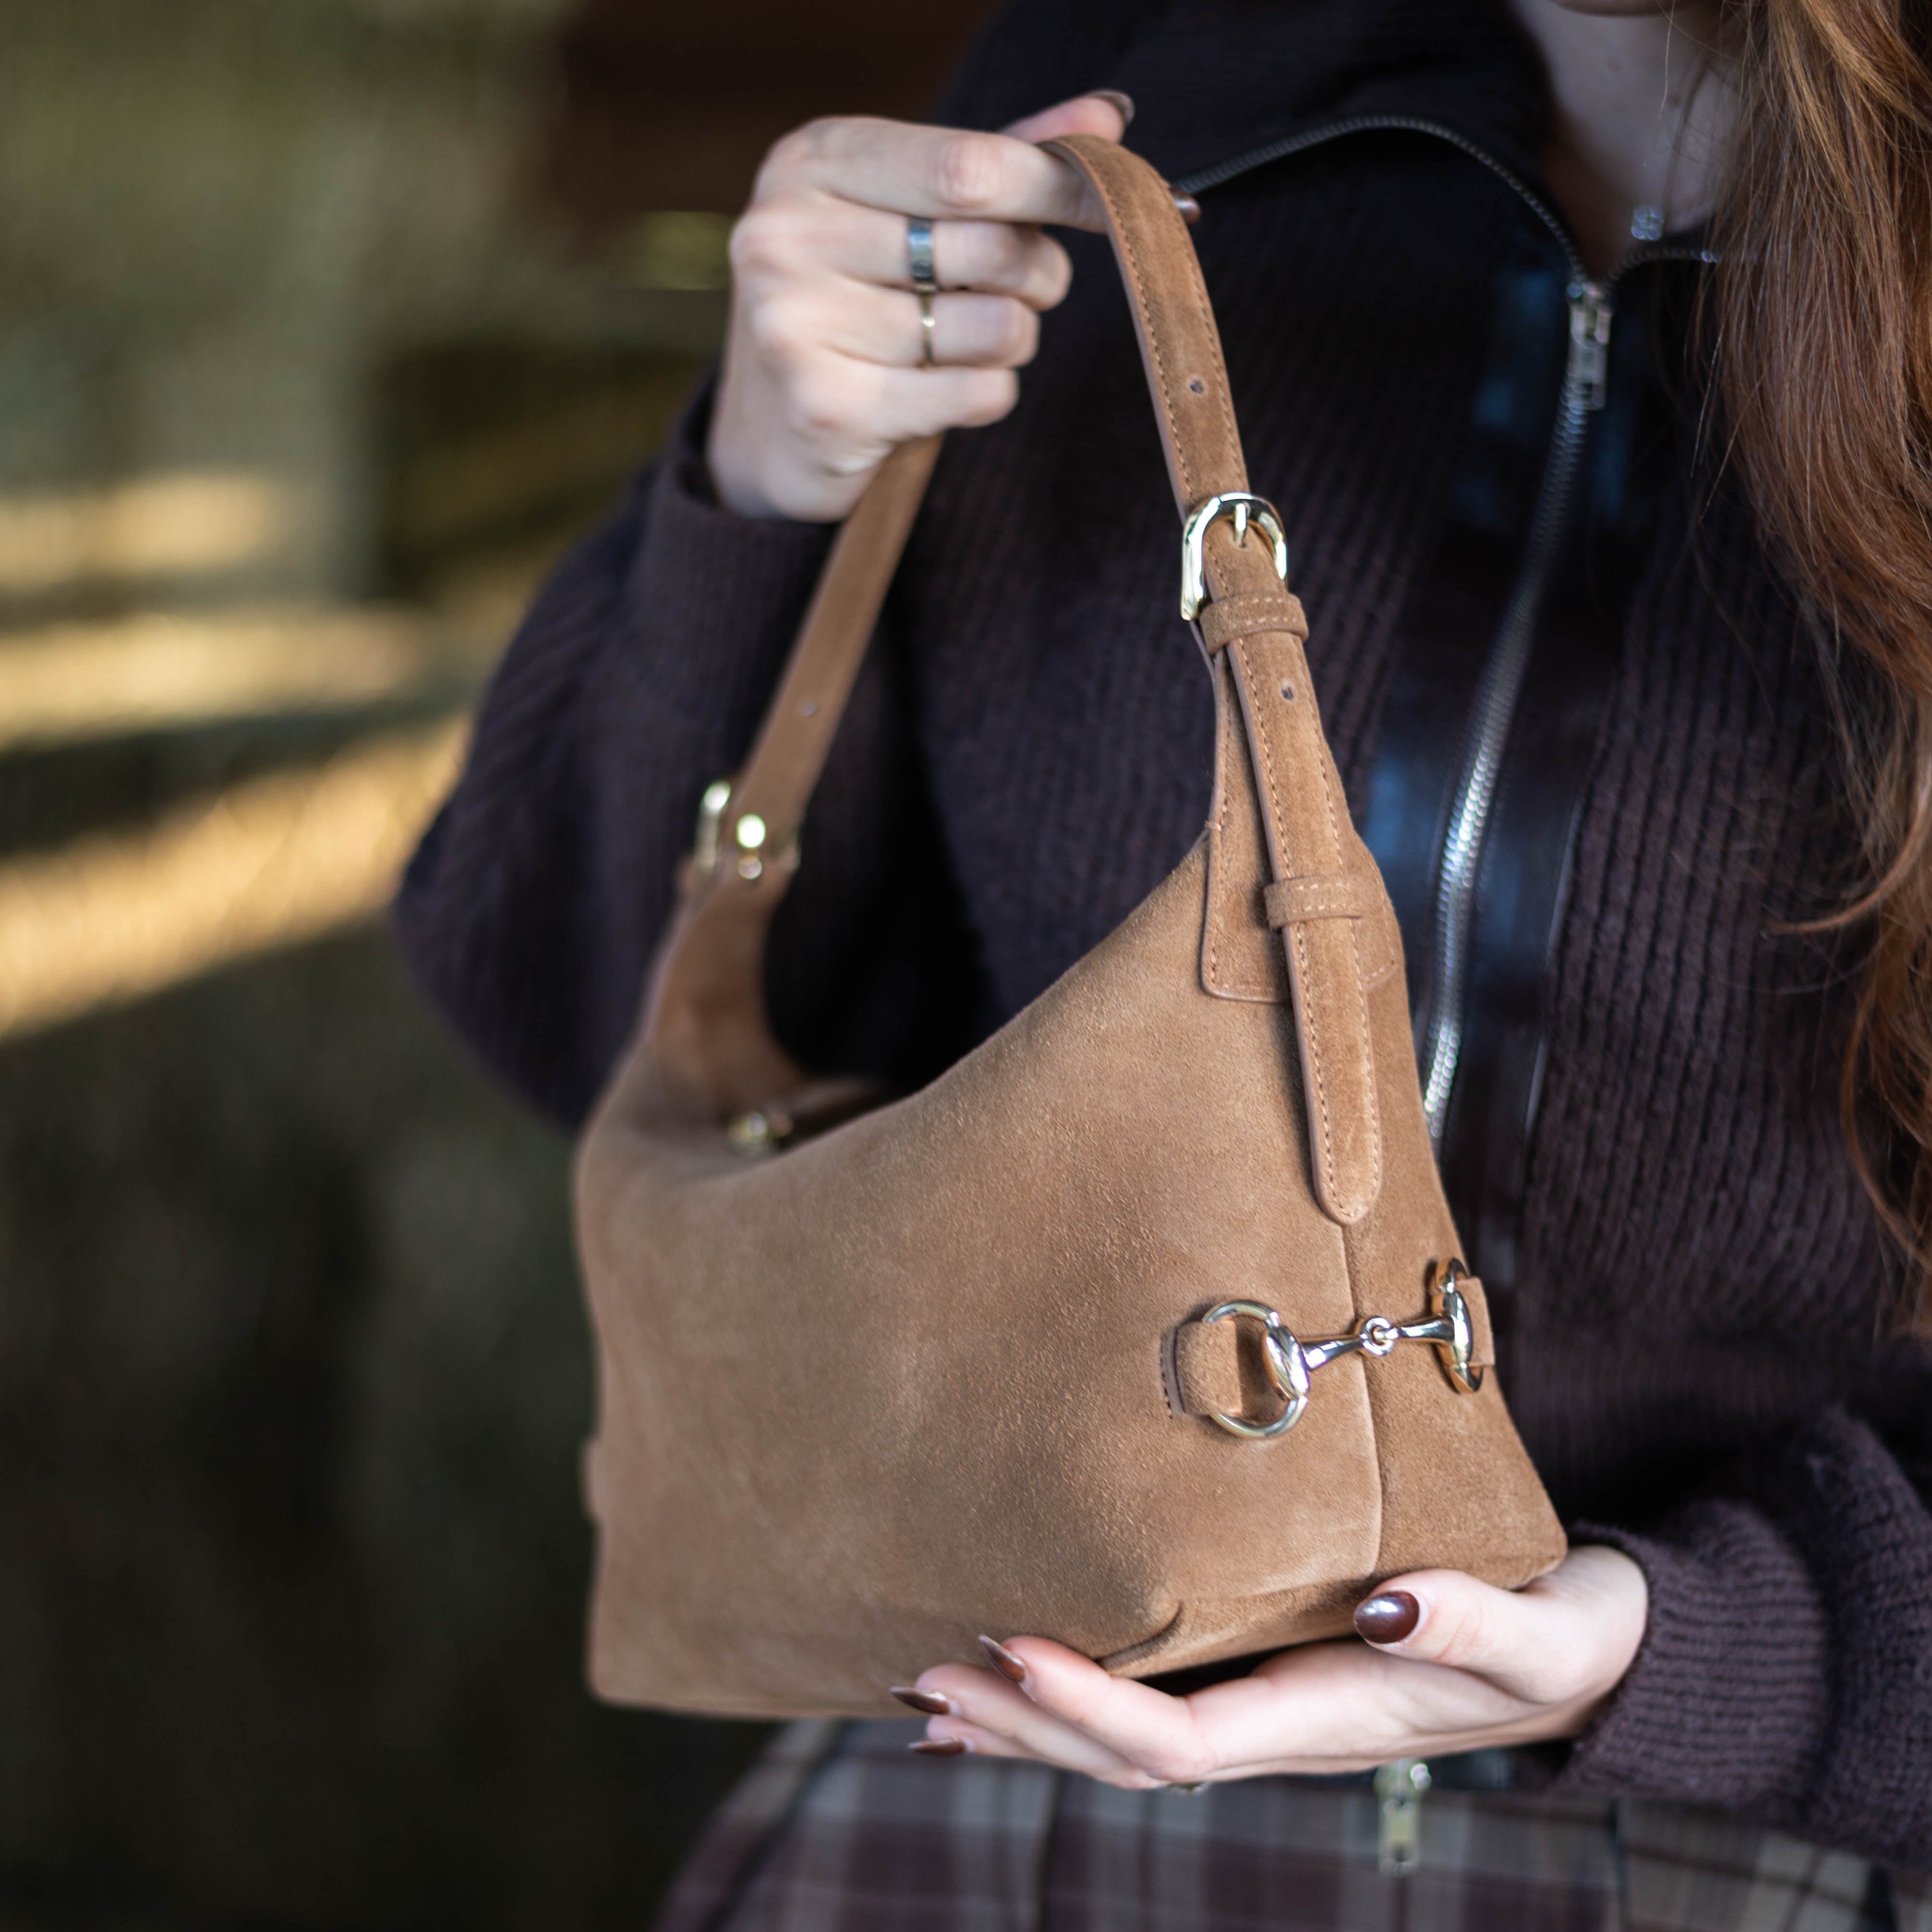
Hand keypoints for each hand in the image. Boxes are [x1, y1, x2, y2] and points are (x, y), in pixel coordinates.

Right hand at [707, 94, 1132, 520]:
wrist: (770, 429)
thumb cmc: (858, 299)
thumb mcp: (911, 208)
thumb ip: (1003, 158)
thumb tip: (1108, 116)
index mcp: (813, 162)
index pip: (970, 166)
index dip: (1057, 185)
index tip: (1110, 202)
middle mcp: (789, 235)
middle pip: (991, 247)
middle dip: (1039, 272)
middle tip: (1026, 286)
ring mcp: (796, 325)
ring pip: (994, 328)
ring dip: (1013, 340)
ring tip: (969, 340)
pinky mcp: (827, 409)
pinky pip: (978, 394)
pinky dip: (990, 393)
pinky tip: (946, 389)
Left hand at [899, 1546, 1646, 1787]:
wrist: (1583, 1650)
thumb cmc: (1563, 1635)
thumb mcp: (1541, 1631)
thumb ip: (1470, 1624)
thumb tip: (1390, 1605)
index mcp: (1327, 1721)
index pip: (1180, 1741)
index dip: (1089, 1709)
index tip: (1009, 1650)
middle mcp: (1280, 1727)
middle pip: (1125, 1755)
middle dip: (1024, 1725)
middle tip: (925, 1675)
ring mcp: (1267, 1706)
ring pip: (1123, 1738)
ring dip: (1028, 1722)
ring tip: (930, 1694)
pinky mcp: (1267, 1668)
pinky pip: (1151, 1697)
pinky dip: (1075, 1697)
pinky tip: (1017, 1676)